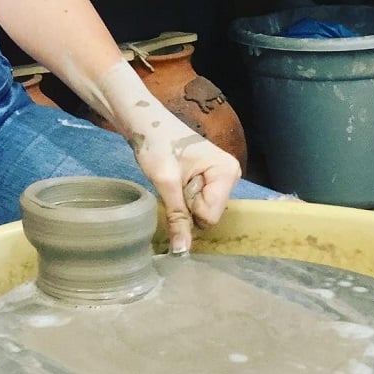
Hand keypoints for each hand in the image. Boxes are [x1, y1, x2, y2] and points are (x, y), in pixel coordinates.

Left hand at [82, 59, 240, 253]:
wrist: (143, 121)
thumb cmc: (156, 143)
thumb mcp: (165, 181)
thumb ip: (177, 217)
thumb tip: (182, 252)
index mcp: (228, 171)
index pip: (210, 215)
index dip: (188, 207)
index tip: (175, 183)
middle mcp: (230, 175)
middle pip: (209, 214)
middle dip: (187, 205)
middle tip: (173, 181)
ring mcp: (220, 177)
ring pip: (202, 210)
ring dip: (183, 201)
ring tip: (173, 178)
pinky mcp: (209, 179)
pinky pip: (197, 202)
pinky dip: (183, 197)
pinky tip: (176, 180)